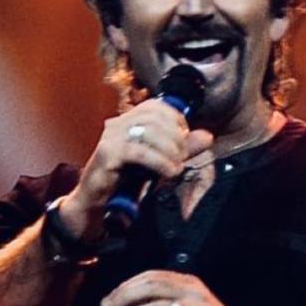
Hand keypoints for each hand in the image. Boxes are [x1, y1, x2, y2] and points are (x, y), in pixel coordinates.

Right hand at [62, 98, 214, 238]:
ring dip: (170, 150)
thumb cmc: (128, 177)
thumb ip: (183, 148)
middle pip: (155, 118)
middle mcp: (118, 123)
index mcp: (128, 119)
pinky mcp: (107, 153)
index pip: (156, 106)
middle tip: (182, 157)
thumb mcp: (161, 160)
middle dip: (176, 137)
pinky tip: (169, 172)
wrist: (97, 199)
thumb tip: (208, 136)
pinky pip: (139, 152)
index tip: (185, 138)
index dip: (176, 118)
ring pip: (149, 132)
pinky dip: (159, 162)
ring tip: (176, 167)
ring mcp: (111, 137)